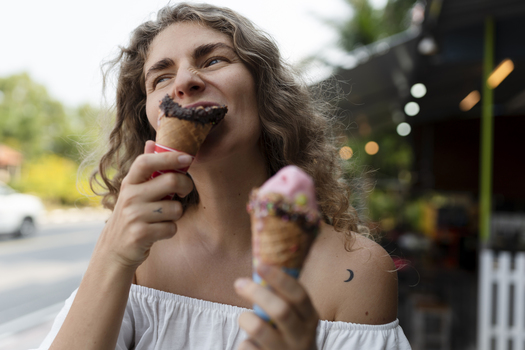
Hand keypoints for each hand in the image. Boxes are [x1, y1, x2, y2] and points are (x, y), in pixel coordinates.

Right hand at [96, 140, 193, 268]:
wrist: (114, 250)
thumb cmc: (132, 215)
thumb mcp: (134, 191)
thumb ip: (145, 169)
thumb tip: (151, 142)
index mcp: (129, 182)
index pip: (146, 162)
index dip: (169, 157)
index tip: (187, 158)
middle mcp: (129, 196)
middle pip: (170, 181)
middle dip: (185, 186)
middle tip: (183, 192)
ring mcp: (133, 216)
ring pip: (175, 208)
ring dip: (176, 214)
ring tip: (163, 217)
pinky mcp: (140, 234)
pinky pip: (171, 228)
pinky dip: (170, 230)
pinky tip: (158, 231)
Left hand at [235, 264, 318, 349]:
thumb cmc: (289, 336)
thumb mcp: (296, 318)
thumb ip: (283, 297)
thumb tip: (260, 264)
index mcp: (310, 319)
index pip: (299, 295)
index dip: (279, 278)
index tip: (260, 264)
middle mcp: (303, 337)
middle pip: (281, 310)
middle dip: (257, 293)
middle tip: (239, 283)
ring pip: (259, 329)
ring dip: (246, 318)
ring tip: (245, 319)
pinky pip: (247, 347)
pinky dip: (244, 342)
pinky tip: (251, 344)